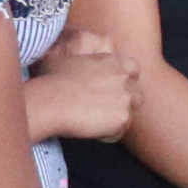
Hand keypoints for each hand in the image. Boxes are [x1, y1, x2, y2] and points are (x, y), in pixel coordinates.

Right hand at [21, 30, 135, 143]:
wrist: (50, 101)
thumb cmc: (51, 80)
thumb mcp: (66, 57)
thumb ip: (83, 54)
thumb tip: (79, 52)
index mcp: (112, 61)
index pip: (134, 68)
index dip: (125, 80)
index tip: (112, 89)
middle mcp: (123, 78)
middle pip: (137, 94)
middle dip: (124, 103)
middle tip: (104, 110)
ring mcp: (125, 98)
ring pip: (130, 114)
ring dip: (116, 119)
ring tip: (94, 122)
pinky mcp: (122, 118)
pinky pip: (119, 132)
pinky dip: (106, 135)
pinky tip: (89, 130)